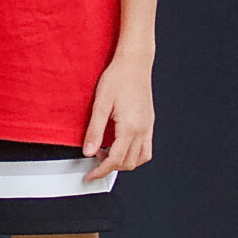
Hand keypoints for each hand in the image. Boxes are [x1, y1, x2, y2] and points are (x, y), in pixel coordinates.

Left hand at [82, 51, 154, 181]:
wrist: (135, 62)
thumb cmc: (118, 78)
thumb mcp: (100, 104)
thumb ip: (94, 130)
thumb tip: (88, 151)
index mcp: (130, 127)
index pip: (115, 160)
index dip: (100, 171)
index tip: (90, 175)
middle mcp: (142, 130)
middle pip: (128, 163)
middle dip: (111, 168)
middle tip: (94, 162)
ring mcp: (148, 126)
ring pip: (141, 158)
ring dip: (124, 162)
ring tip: (107, 153)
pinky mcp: (149, 122)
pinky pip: (146, 147)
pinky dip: (134, 154)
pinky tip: (121, 145)